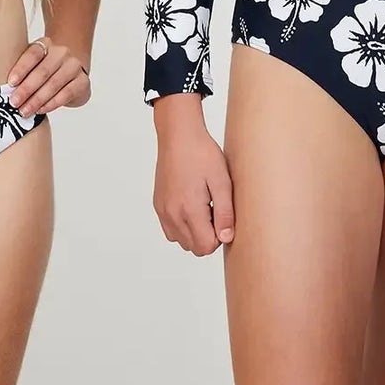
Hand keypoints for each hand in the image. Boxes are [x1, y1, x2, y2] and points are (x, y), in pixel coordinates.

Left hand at [7, 37, 90, 114]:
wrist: (70, 75)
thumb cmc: (43, 71)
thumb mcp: (32, 66)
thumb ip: (21, 72)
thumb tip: (3, 90)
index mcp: (46, 44)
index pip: (33, 54)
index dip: (21, 68)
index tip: (10, 83)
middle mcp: (62, 52)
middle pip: (43, 71)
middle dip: (26, 89)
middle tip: (14, 103)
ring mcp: (74, 66)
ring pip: (54, 84)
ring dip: (37, 100)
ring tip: (24, 111)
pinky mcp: (83, 81)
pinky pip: (66, 94)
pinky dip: (51, 104)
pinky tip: (40, 110)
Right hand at [152, 97, 234, 254]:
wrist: (178, 136)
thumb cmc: (202, 154)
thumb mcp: (222, 182)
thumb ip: (225, 214)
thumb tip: (226, 239)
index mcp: (189, 209)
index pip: (206, 246)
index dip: (219, 236)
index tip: (223, 216)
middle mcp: (171, 214)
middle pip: (194, 248)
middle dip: (208, 236)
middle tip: (215, 211)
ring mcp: (162, 211)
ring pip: (181, 241)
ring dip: (195, 232)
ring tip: (203, 207)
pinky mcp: (158, 205)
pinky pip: (170, 230)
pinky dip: (183, 226)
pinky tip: (191, 205)